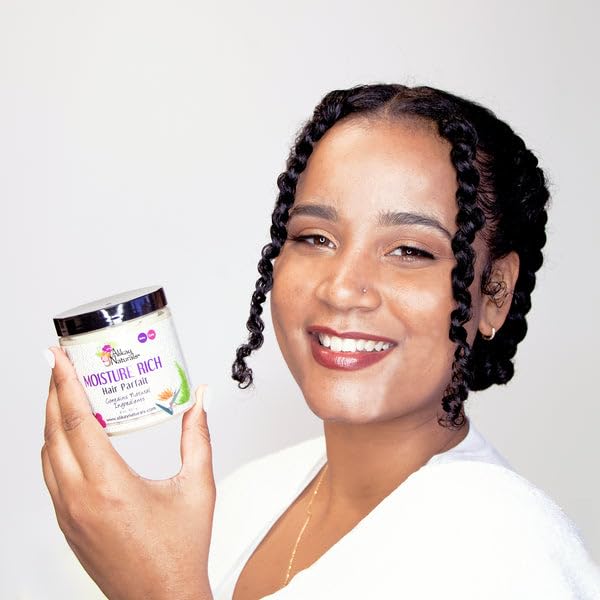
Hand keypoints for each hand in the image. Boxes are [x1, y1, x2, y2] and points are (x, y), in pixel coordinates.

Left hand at [41, 347, 214, 599]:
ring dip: (51, 418)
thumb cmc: (181, 549)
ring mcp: (67, 514)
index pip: (75, 421)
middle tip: (60, 362)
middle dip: (53, 390)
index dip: (64, 382)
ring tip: (66, 391)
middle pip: (52, 431)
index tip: (56, 355)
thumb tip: (201, 398)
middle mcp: (78, 498)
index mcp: (108, 485)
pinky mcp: (66, 524)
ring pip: (46, 454)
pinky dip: (55, 445)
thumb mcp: (197, 487)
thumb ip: (198, 436)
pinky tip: (72, 434)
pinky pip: (51, 474)